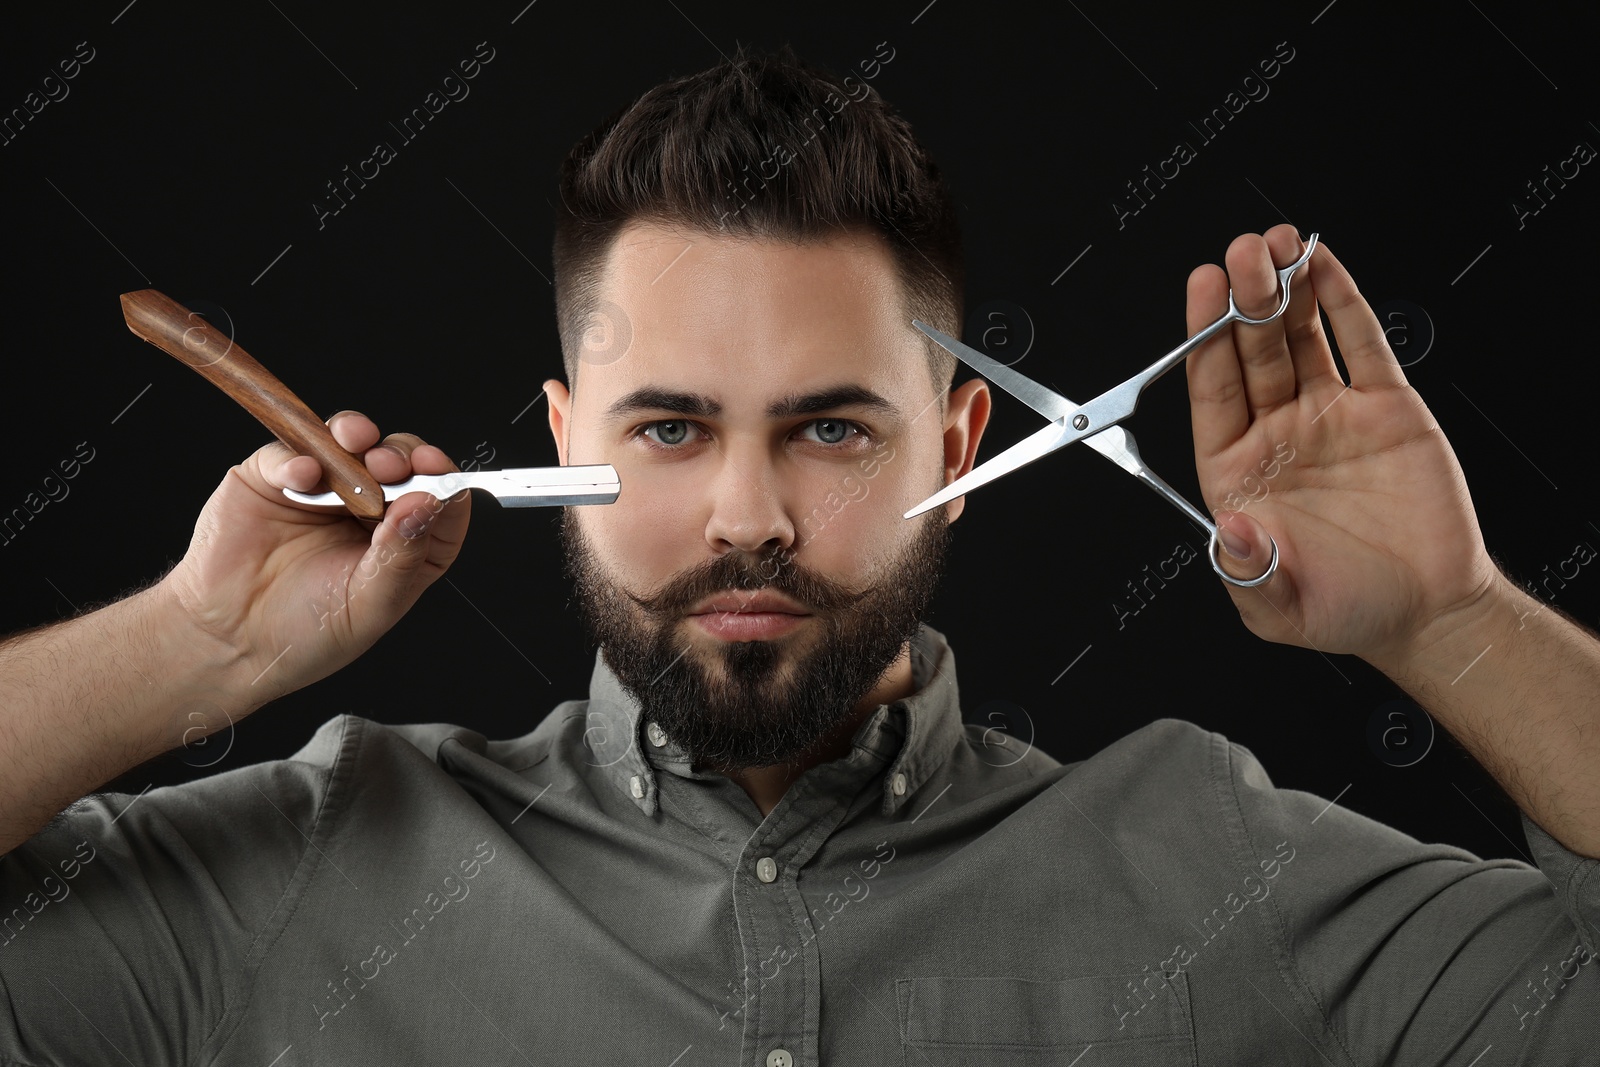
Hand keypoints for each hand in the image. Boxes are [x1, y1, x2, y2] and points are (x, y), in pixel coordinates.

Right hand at [159, 411, 470, 708]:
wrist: (229, 641)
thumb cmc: (306, 632)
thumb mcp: (369, 604)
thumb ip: (401, 556)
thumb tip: (428, 505)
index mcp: (407, 542)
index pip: (442, 500)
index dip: (444, 480)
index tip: (438, 470)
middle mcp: (372, 509)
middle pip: (402, 462)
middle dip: (401, 454)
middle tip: (390, 464)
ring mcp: (325, 488)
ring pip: (352, 442)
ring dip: (359, 436)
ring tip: (359, 449)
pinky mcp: (275, 477)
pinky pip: (291, 450)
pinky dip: (300, 455)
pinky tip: (304, 475)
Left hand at [1185, 225, 1501, 667]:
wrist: (1427, 612)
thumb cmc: (1344, 609)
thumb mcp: (1279, 605)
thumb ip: (1248, 568)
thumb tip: (1229, 530)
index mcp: (1236, 471)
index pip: (1212, 390)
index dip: (1204, 337)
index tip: (1202, 289)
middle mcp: (1276, 433)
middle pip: (1251, 352)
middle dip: (1244, 300)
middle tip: (1240, 253)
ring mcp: (1329, 414)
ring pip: (1299, 337)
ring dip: (1286, 289)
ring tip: (1276, 244)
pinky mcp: (1384, 407)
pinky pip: (1360, 344)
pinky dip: (1343, 301)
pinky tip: (1323, 264)